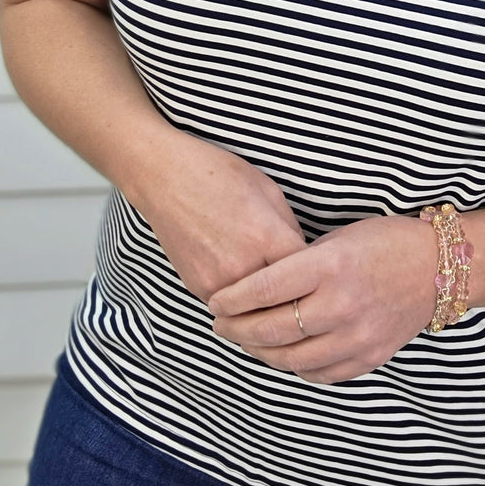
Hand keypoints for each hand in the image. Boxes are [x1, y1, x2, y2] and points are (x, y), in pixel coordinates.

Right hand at [124, 131, 307, 304]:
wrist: (163, 178)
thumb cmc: (217, 174)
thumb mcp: (268, 190)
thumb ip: (289, 228)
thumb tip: (302, 256)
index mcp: (266, 237)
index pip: (308, 275)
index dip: (317, 274)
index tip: (320, 273)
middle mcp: (242, 266)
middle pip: (285, 300)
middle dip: (297, 296)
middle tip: (305, 291)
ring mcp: (217, 282)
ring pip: (257, 311)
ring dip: (269, 307)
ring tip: (278, 296)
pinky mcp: (198, 288)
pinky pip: (231, 307)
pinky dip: (243, 303)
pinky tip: (248, 288)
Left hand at [206, 214, 437, 383]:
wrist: (439, 267)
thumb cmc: (384, 242)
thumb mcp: (338, 238)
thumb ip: (299, 264)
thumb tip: (257, 286)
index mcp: (329, 266)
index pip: (263, 288)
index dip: (231, 298)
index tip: (214, 301)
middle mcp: (341, 304)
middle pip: (271, 329)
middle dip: (236, 329)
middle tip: (220, 325)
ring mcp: (356, 336)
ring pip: (291, 358)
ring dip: (260, 352)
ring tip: (246, 341)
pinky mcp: (369, 357)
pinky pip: (319, 374)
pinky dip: (295, 367)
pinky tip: (283, 354)